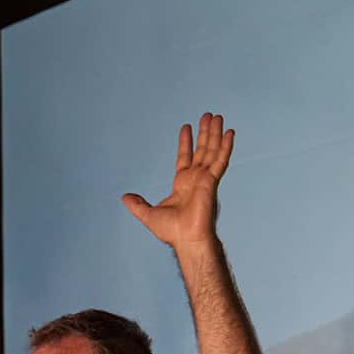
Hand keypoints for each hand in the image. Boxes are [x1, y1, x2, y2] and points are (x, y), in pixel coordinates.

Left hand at [122, 112, 233, 248]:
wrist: (186, 238)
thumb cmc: (171, 231)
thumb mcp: (148, 214)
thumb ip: (137, 204)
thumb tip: (124, 198)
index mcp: (182, 184)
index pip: (184, 157)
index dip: (185, 142)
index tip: (186, 127)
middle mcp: (196, 179)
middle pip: (201, 150)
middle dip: (204, 132)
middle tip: (208, 115)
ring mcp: (205, 178)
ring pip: (211, 150)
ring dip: (214, 133)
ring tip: (217, 116)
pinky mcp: (212, 181)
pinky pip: (220, 160)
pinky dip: (225, 146)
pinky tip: (229, 132)